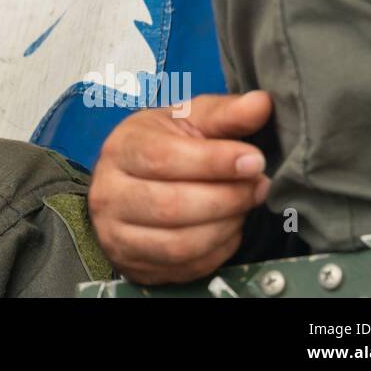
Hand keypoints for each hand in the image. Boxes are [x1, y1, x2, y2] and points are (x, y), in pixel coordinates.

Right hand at [88, 90, 272, 284]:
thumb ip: (225, 113)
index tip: (254, 160)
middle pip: (172, 205)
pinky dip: (217, 251)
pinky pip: (185, 267)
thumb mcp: (188, 121)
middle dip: (227, 198)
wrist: (129, 182)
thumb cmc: (161, 145)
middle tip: (257, 186)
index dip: (214, 162)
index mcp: (121, 148)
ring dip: (226, 227)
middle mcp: (109, 192)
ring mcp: (116, 233)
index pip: (164, 158)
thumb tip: (262, 103)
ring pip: (179, 243)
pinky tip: (228, 229)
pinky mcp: (134, 264)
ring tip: (244, 206)